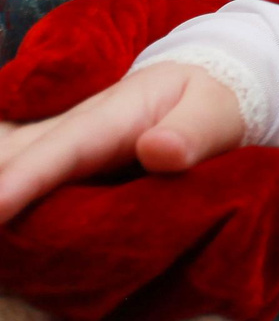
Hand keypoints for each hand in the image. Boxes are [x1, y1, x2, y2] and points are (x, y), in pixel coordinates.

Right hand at [0, 63, 246, 226]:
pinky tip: (4, 230)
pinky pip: (17, 175)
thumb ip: (193, 130)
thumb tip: (159, 150)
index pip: (62, 149)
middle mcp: (71, 131)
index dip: (24, 179)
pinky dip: (5, 187)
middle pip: (14, 157)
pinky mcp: (57, 168)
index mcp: (111, 117)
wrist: (202, 91)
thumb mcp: (215, 112)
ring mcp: (58, 149)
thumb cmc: (211, 103)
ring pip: (7, 163)